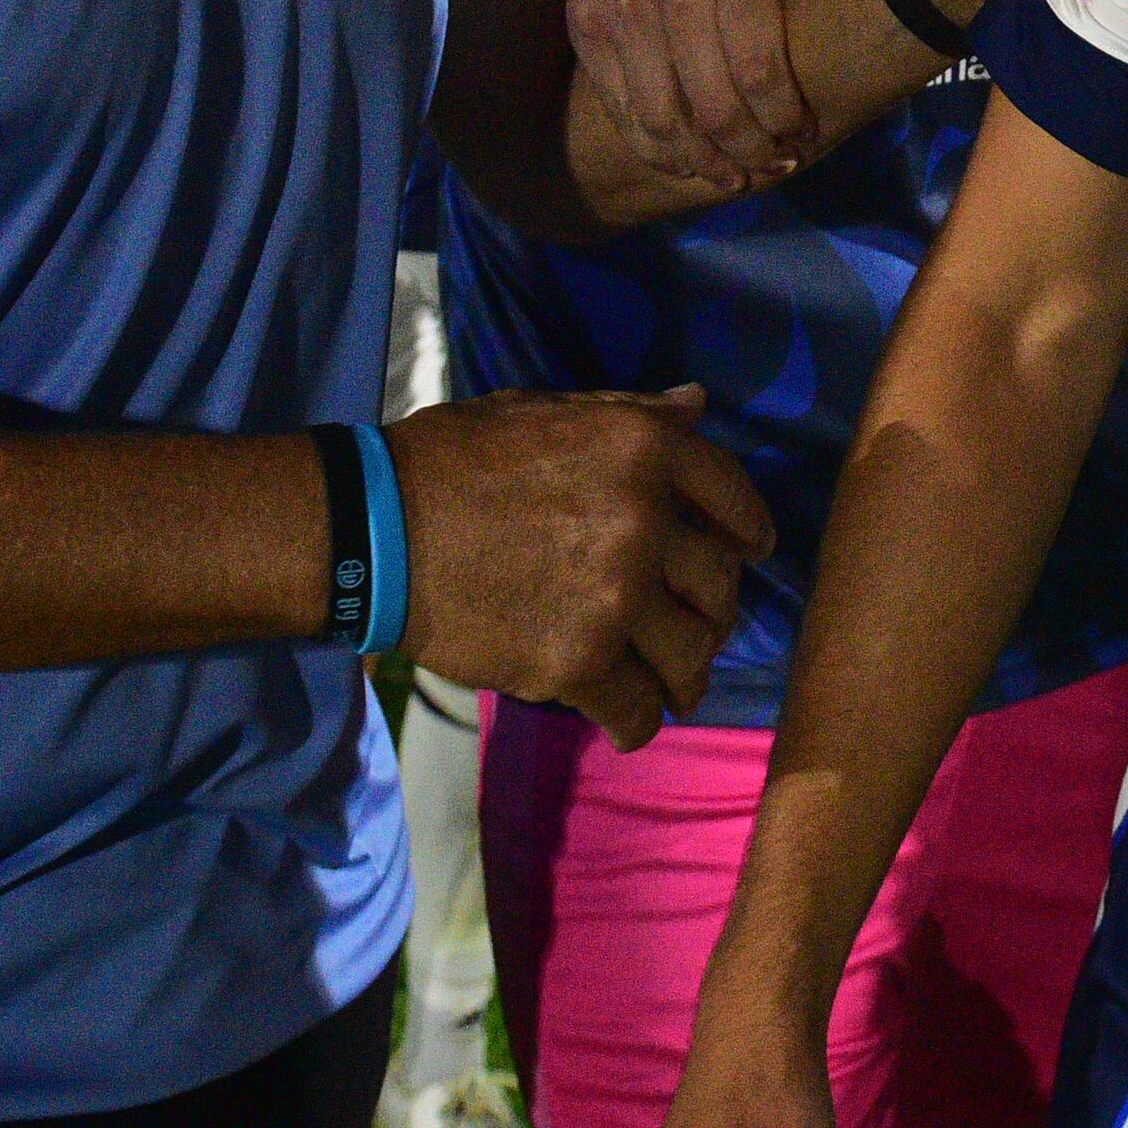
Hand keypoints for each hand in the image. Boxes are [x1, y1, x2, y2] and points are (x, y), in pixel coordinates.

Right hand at [391, 387, 776, 746]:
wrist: (376, 530)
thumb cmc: (453, 460)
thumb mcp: (545, 412)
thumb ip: (629, 415)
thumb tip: (696, 406)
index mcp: (643, 449)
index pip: (733, 497)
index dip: (748, 529)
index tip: (750, 551)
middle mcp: (645, 520)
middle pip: (718, 584)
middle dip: (712, 611)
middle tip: (695, 627)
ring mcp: (615, 596)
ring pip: (691, 655)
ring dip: (686, 674)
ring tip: (672, 684)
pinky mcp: (575, 662)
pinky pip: (637, 709)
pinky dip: (637, 721)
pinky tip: (627, 721)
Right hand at [569, 0, 830, 198]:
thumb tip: (889, 31)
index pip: (761, 75)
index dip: (784, 122)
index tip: (800, 140)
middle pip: (714, 109)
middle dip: (749, 154)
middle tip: (769, 168)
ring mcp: (625, 10)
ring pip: (664, 121)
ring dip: (701, 165)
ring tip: (729, 176)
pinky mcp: (587, 25)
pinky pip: (623, 111)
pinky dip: (656, 149)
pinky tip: (684, 159)